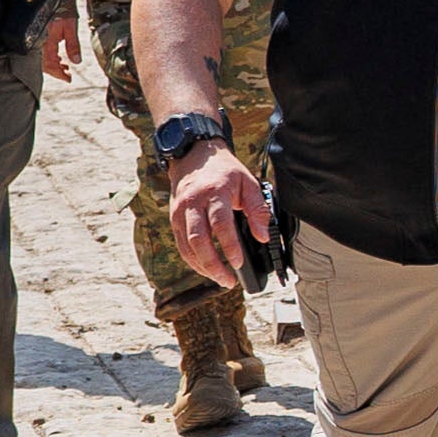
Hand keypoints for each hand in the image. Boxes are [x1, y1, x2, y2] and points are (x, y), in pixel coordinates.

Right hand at [41, 21, 78, 84]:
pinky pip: (41, 51)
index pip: (49, 63)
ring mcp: (37, 38)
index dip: (59, 73)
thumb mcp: (70, 25)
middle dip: (56, 71)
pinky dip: (50, 57)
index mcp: (45, 40)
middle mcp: (39, 41)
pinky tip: (59, 59)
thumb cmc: (63, 7)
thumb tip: (76, 61)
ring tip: (65, 68)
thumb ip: (73, 44)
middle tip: (67, 74)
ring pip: (42, 58)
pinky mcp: (38, 34)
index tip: (68, 79)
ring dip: (54, 65)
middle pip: (44, 63)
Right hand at [169, 141, 265, 289]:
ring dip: (202, 267)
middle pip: (198, 240)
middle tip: (228, 281)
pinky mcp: (174, 219)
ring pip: (186, 246)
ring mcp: (180, 212)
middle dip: (212, 264)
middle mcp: (193, 203)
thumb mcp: (248, 183)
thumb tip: (263, 236)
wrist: (194, 155)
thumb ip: (258, 209)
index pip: (220, 224)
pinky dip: (193, 260)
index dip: (229, 246)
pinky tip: (206, 268)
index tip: (239, 263)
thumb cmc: (224, 171)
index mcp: (214, 192)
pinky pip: (181, 245)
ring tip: (221, 279)